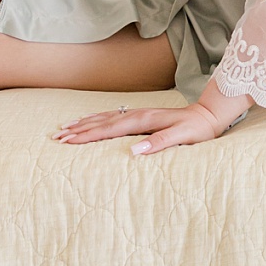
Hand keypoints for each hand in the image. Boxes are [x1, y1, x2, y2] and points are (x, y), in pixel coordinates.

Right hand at [54, 99, 239, 152]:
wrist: (209, 115)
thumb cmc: (197, 130)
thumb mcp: (181, 138)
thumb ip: (158, 144)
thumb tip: (133, 151)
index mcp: (144, 121)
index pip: (109, 130)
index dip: (87, 136)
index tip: (67, 141)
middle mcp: (138, 115)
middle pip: (102, 122)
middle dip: (79, 129)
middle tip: (57, 136)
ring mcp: (139, 114)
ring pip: (105, 118)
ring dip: (84, 123)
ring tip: (65, 127)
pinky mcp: (142, 116)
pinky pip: (113, 116)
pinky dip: (97, 118)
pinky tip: (90, 119)